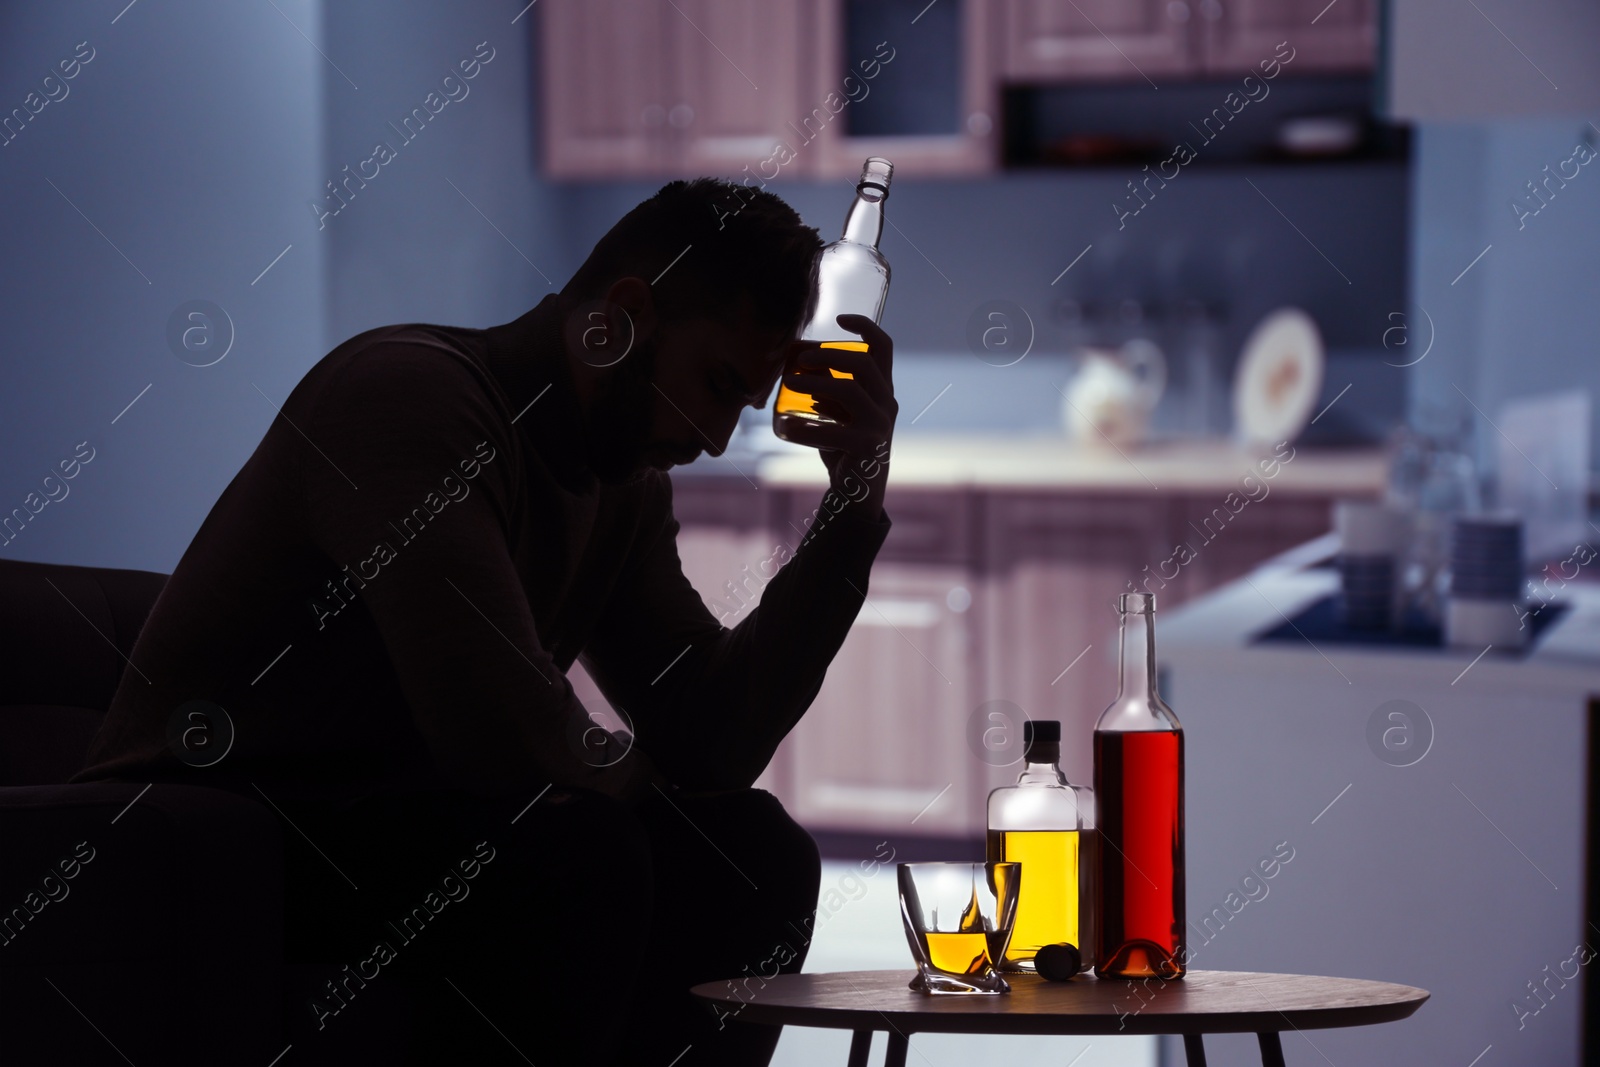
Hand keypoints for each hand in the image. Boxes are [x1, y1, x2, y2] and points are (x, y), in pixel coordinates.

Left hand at [787, 314, 896, 519]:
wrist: (855, 492)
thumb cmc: (843, 447)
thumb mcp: (836, 412)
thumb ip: (828, 388)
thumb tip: (804, 363)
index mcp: (882, 390)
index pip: (883, 348)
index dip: (864, 326)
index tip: (838, 319)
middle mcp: (887, 404)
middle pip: (863, 363)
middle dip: (828, 355)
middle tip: (800, 360)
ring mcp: (880, 425)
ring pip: (849, 390)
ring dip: (815, 382)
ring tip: (789, 382)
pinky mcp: (867, 447)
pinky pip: (833, 431)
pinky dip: (806, 429)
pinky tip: (786, 429)